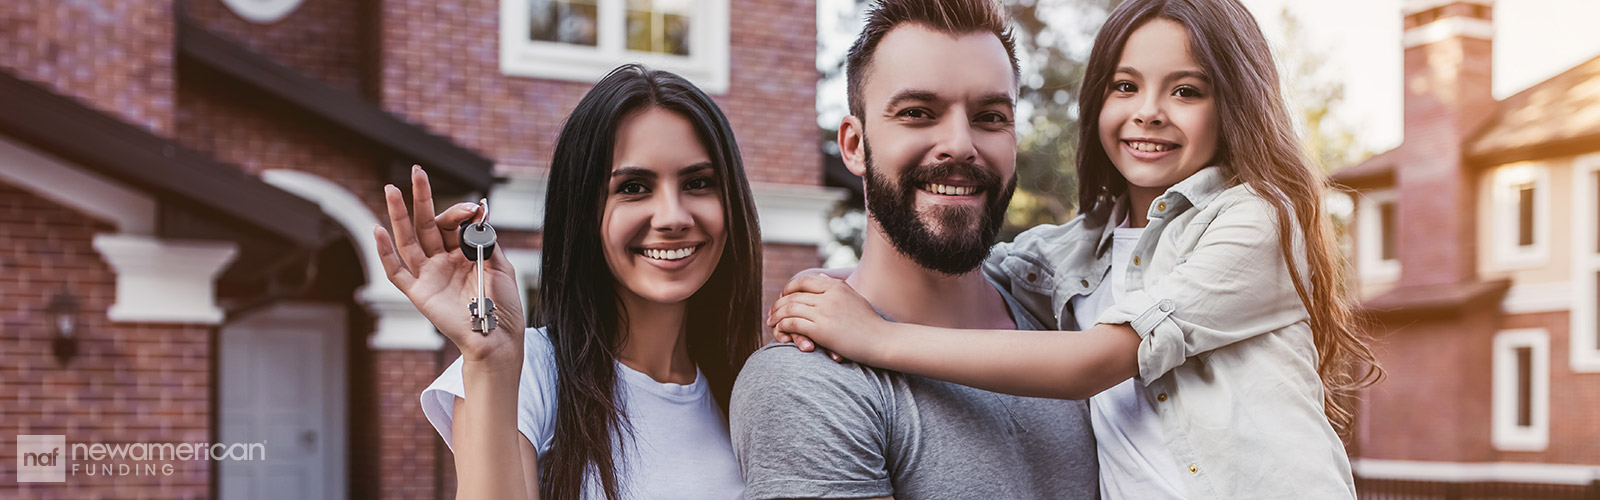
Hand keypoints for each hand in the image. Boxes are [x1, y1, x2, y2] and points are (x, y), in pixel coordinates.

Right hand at [373, 166, 525, 368]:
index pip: (453, 224)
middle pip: (427, 224)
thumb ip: (487, 242)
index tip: (472, 208)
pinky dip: (385, 252)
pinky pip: (397, 271)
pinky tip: (377, 230)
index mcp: (464, 253)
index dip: (459, 212)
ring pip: (408, 240)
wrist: (498, 337)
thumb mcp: (502, 267)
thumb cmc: (503, 307)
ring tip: (391, 190)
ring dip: (399, 215)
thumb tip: (478, 216)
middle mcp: (444, 261)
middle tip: (417, 171)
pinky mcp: (419, 293)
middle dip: (421, 197)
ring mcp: (430, 276)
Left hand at [766, 273, 892, 364]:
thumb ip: (835, 286)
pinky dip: (783, 327)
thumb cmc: (870, 322)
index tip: (783, 297)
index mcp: (836, 287)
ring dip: (777, 316)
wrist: (883, 341)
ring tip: (771, 323)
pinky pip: (793, 324)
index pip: (803, 281)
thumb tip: (821, 275)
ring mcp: (824, 312)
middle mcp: (829, 296)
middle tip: (771, 313)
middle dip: (778, 304)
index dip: (789, 289)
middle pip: (793, 295)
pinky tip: (781, 333)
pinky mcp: (821, 330)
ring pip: (790, 309)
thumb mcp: (853, 297)